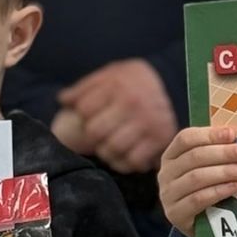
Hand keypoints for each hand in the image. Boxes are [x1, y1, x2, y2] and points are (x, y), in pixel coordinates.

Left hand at [57, 59, 177, 172]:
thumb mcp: (111, 74)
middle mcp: (133, 103)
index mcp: (118, 84)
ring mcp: (148, 123)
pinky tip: (126, 152)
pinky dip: (125, 161)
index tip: (90, 114)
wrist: (173, 84)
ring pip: (110, 150)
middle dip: (92, 134)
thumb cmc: (134, 82)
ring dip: (106, 150)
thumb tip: (63, 100)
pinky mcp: (160, 140)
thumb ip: (85, 86)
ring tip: (111, 143)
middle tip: (100, 131)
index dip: (82, 113)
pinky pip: (131, 162)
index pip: (84, 109)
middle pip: (94, 132)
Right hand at [157, 125, 236, 236]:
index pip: (186, 138)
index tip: (233, 133)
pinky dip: (218, 191)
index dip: (210, 134)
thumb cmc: (205, 188)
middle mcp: (166, 173)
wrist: (198, 223)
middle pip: (194, 157)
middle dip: (224, 152)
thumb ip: (218, 150)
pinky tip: (234, 186)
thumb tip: (236, 134)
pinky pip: (198, 199)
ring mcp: (168, 194)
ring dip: (225, 171)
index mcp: (171, 155)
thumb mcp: (208, 167)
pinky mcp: (175, 214)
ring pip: (197, 177)